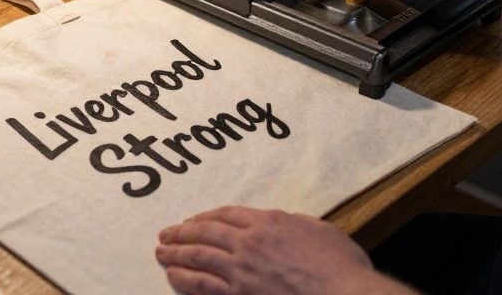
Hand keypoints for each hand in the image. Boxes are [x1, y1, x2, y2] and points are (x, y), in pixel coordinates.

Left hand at [156, 206, 410, 294]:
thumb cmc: (339, 267)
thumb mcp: (320, 231)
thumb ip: (295, 224)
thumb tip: (283, 223)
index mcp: (269, 222)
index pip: (228, 214)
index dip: (206, 216)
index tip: (194, 220)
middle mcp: (250, 242)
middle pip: (206, 232)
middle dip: (182, 232)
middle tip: (166, 234)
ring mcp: (242, 270)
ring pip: (198, 257)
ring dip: (176, 254)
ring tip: (161, 253)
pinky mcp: (239, 294)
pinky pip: (202, 285)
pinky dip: (183, 279)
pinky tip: (172, 277)